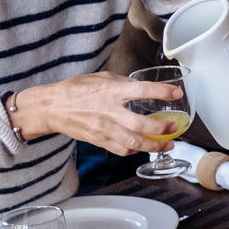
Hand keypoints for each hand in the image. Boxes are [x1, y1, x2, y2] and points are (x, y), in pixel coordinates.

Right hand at [6, 73, 190, 154]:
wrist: (52, 107)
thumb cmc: (76, 89)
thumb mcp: (102, 77)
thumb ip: (124, 83)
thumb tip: (144, 87)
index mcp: (111, 90)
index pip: (141, 90)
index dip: (161, 92)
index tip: (176, 93)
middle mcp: (109, 111)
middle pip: (140, 124)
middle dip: (161, 129)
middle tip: (174, 128)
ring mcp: (103, 128)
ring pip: (133, 143)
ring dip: (153, 146)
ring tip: (167, 145)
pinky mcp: (98, 140)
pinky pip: (121, 150)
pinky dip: (135, 151)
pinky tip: (144, 148)